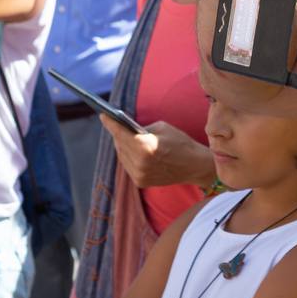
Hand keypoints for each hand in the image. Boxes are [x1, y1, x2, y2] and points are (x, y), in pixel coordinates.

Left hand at [99, 116, 214, 188]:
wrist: (194, 165)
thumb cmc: (180, 142)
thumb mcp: (161, 127)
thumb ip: (142, 128)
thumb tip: (127, 129)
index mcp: (144, 147)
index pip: (120, 133)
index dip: (110, 123)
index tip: (103, 115)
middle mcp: (139, 163)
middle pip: (119, 145)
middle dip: (117, 133)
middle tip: (113, 123)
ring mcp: (139, 175)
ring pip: (122, 156)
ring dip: (122, 146)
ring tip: (120, 135)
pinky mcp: (141, 182)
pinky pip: (128, 166)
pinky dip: (128, 156)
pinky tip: (130, 149)